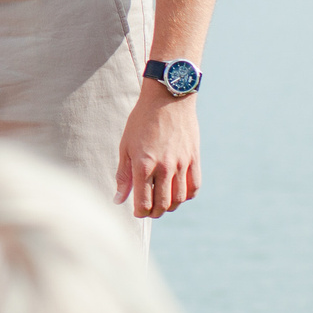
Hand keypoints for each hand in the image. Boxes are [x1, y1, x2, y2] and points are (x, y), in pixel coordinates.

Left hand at [117, 82, 201, 217]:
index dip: (140, 212)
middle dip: (153, 213)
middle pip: (162, 205)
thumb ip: (123, 175)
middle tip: (148, 210)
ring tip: (161, 203)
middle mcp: (164, 167)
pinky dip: (186, 196)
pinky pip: (194, 187)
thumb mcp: (125, 146)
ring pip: (178, 199)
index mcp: (143, 164)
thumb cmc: (141, 121)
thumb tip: (118, 200)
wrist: (168, 99)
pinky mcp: (194, 159)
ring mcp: (182, 164)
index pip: (144, 202)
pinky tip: (177, 194)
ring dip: (169, 206)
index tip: (136, 211)